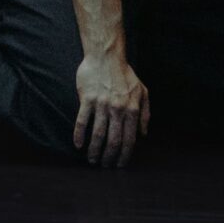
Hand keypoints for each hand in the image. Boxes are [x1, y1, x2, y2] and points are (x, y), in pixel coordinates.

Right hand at [73, 50, 149, 167]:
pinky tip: (78, 144)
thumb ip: (145, 114)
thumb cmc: (125, 74)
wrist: (106, 56)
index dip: (125, 155)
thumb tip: (144, 134)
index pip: (129, 139)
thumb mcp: (142, 92)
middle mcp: (117, 110)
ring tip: (92, 160)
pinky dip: (79, 134)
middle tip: (104, 166)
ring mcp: (101, 105)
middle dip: (109, 157)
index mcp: (132, 110)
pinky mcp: (87, 99)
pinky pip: (82, 121)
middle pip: (113, 140)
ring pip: (97, 134)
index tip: (119, 164)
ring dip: (95, 150)